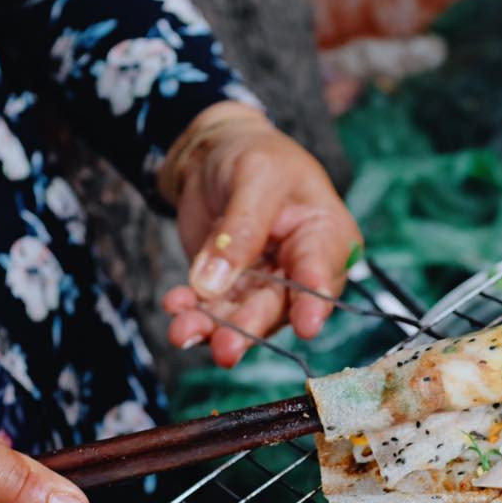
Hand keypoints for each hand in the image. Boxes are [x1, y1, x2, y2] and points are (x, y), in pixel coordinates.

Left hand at [159, 101, 360, 367]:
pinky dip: (192, 312)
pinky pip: (213, 309)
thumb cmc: (252, 154)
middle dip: (249, 327)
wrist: (216, 154)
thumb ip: (239, 230)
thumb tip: (212, 284)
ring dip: (213, 328)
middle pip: (279, 305)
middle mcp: (301, 268)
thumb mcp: (252, 177)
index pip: (321, 272)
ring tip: (183, 332)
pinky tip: (175, 306)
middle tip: (226, 348)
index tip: (306, 325)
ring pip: (243, 316)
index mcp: (326, 236)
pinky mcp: (231, 288)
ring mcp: (265, 283)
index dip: (314, 301)